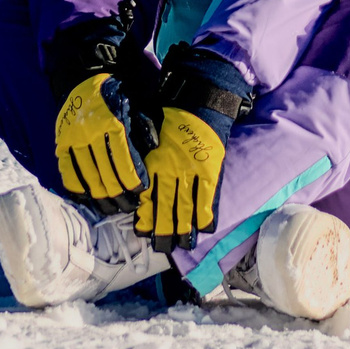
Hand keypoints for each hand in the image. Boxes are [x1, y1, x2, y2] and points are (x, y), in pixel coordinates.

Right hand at [53, 73, 141, 210]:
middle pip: (106, 173)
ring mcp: (73, 138)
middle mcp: (91, 133)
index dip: (132, 181)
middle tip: (128, 207)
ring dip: (100, 196)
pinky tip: (86, 197)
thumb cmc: (115, 96)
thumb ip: (144, 128)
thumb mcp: (135, 107)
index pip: (124, 161)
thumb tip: (153, 150)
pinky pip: (67, 170)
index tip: (140, 193)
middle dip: (119, 194)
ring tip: (111, 208)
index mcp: (113, 124)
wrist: (82, 79)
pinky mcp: (61, 142)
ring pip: (87, 176)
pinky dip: (76, 186)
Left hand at [136, 107, 227, 252]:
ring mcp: (192, 171)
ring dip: (184, 227)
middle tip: (162, 248)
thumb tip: (139, 179)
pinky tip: (204, 228)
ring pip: (185, 205)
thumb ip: (145, 156)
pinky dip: (206, 212)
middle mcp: (170, 169)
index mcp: (154, 161)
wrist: (200, 100)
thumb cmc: (171, 114)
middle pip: (166, 205)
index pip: (147, 194)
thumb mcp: (149, 134)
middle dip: (163, 229)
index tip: (142, 232)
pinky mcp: (211, 169)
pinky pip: (207, 196)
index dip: (145, 214)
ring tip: (182, 245)